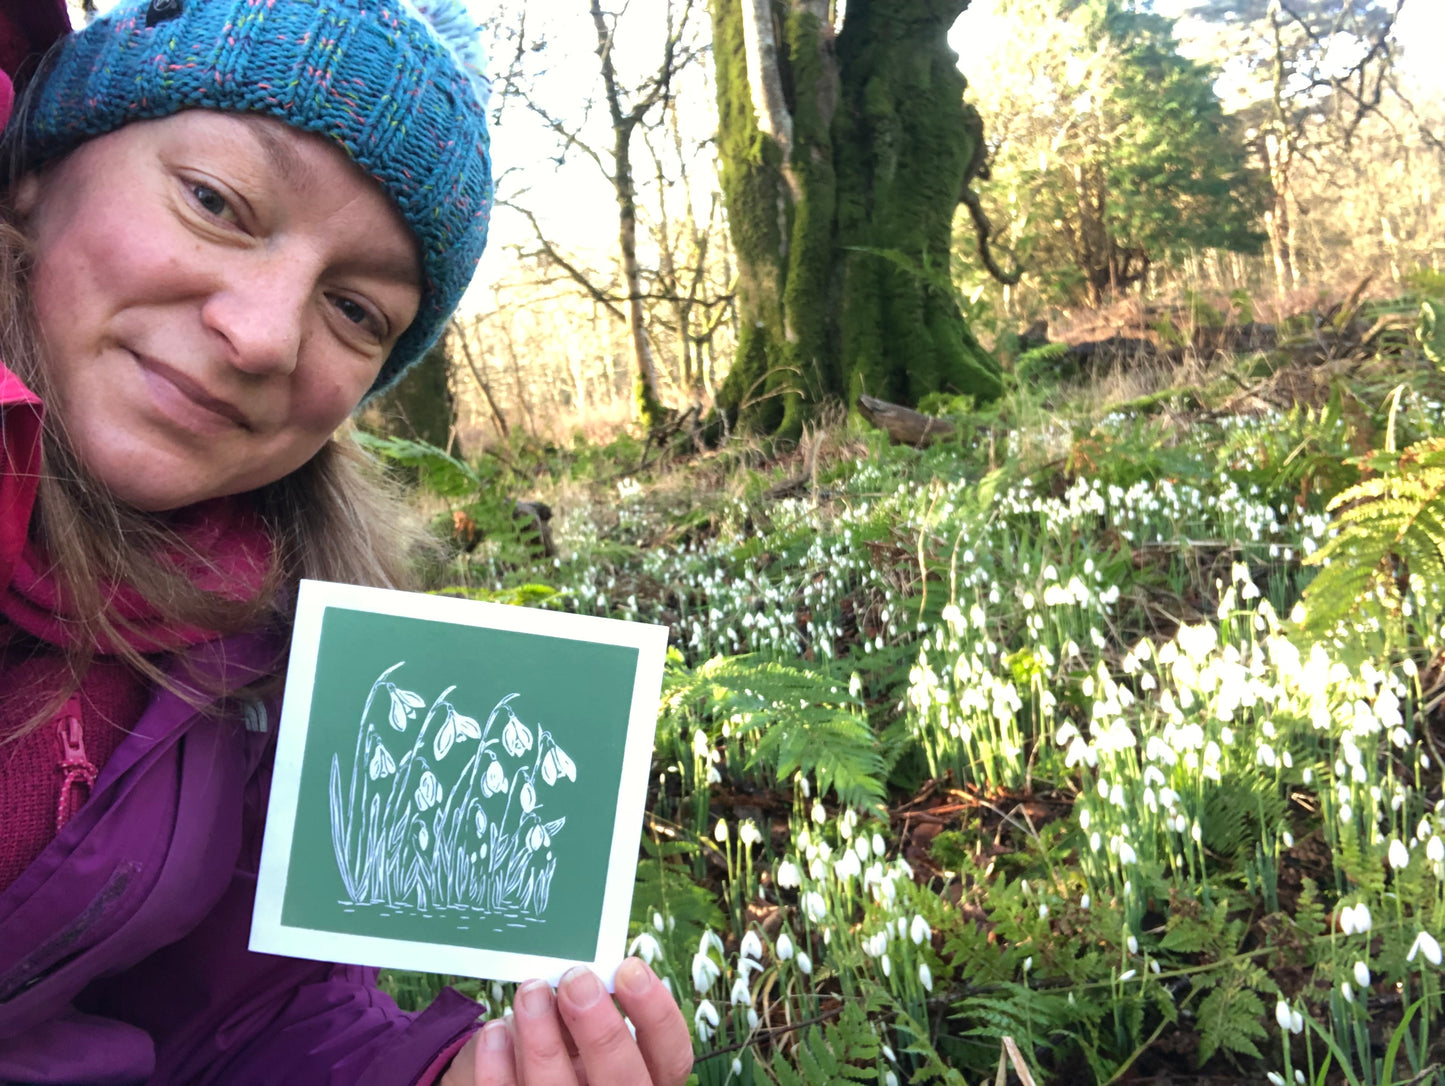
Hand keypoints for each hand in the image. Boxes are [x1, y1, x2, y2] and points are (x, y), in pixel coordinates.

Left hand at [442, 958, 693, 1085]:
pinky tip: (495, 1031)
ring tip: (531, 991)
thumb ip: (595, 1010)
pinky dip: (498, 1064)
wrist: (523, 1083)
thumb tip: (581, 973)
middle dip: (600, 1028)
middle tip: (577, 980)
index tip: (629, 969)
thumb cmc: (565, 1050)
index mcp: (645, 1078)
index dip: (656, 1013)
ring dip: (543, 1037)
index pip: (673, 1055)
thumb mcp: (591, 1033)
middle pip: (622, 1080)